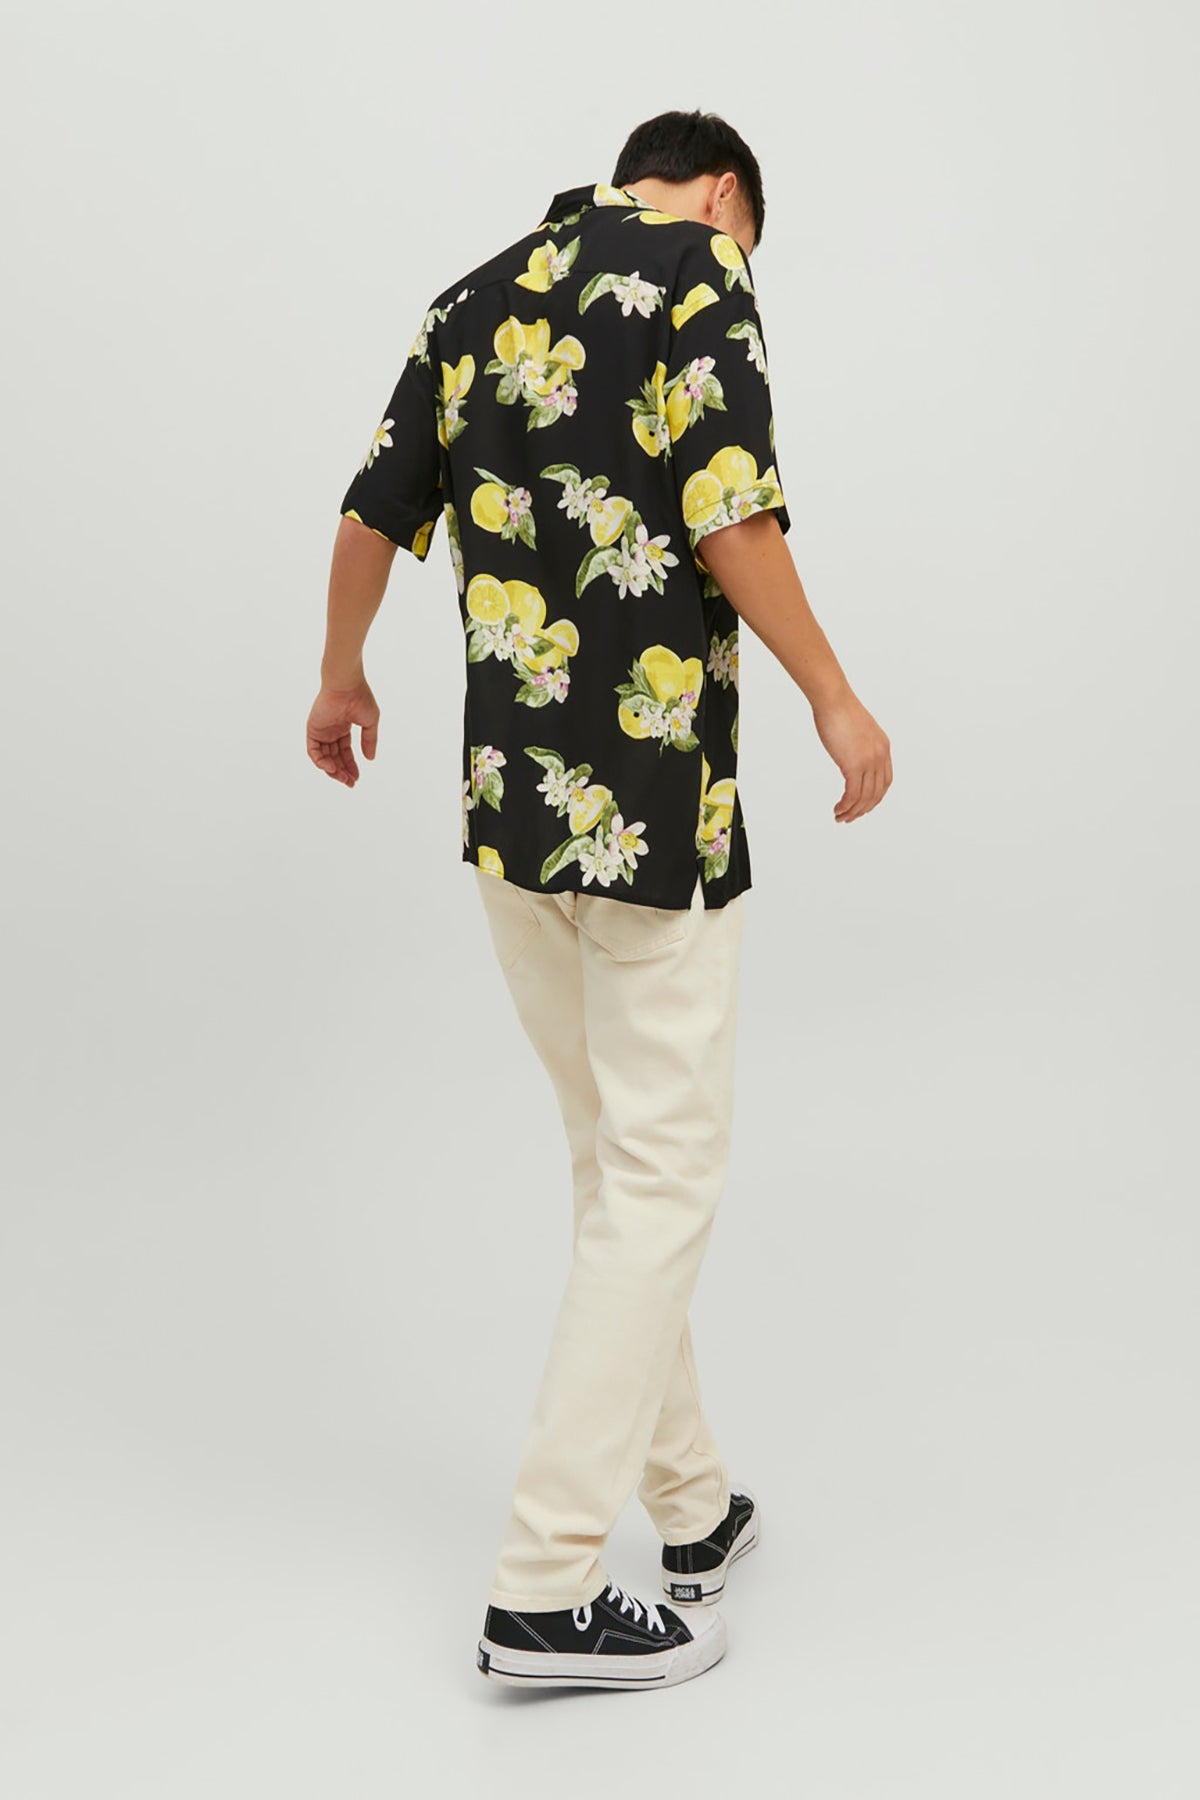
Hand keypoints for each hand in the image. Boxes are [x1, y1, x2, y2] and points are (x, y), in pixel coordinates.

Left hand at [306, 677, 379, 786]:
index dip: (351, 765)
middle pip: (335, 756)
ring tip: (343, 779)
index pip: (345, 751)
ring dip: (333, 770)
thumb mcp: (370, 723)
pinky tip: (332, 768)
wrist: (346, 685)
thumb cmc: (360, 698)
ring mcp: (321, 730)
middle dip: (342, 771)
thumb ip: (369, 741)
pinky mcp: (313, 729)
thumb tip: (370, 758)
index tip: (357, 777)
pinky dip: (321, 762)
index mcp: (343, 726)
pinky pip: (313, 751)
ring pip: (324, 757)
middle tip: (350, 783)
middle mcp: (331, 729)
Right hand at [813, 695, 892, 822]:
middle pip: (876, 793)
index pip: (885, 781)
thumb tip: (848, 752)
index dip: (875, 797)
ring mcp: (868, 761)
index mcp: (883, 747)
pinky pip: (852, 794)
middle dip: (863, 809)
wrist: (834, 700)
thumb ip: (858, 744)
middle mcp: (880, 756)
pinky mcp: (853, 765)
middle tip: (850, 817)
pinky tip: (838, 809)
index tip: (863, 805)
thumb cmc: (839, 709)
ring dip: (852, 811)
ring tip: (840, 817)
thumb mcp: (856, 730)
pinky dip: (846, 806)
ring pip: (865, 797)